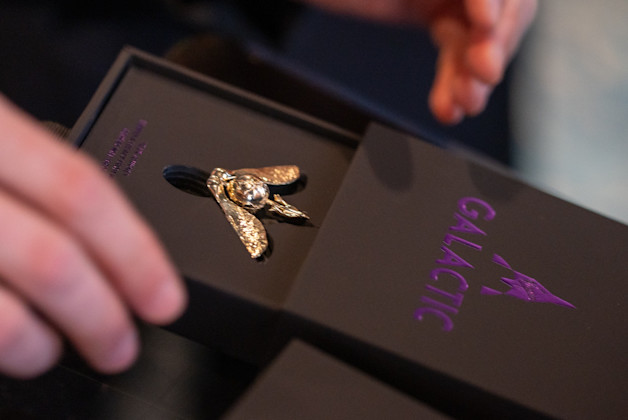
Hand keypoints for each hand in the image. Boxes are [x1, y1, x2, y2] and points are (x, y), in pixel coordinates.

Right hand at [0, 95, 186, 377]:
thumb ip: (35, 182)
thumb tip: (112, 250)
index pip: (82, 193)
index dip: (134, 253)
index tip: (165, 298)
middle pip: (50, 260)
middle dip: (99, 316)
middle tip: (122, 345)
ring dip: (35, 345)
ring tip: (50, 353)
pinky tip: (7, 345)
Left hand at [299, 0, 537, 123]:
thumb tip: (482, 7)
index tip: (485, 24)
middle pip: (501, 6)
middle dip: (493, 42)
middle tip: (484, 74)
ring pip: (477, 36)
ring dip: (473, 75)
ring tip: (465, 103)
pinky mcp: (434, 13)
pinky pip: (455, 50)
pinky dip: (452, 81)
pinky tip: (448, 107)